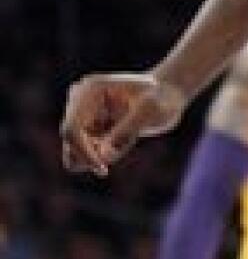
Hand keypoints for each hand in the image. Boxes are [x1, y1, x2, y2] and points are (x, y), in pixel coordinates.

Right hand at [61, 72, 186, 176]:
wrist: (168, 95)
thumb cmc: (163, 98)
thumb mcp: (151, 111)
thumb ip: (125, 131)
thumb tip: (101, 155)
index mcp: (90, 89)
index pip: (71, 128)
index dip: (83, 152)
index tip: (103, 168)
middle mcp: (80, 100)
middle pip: (69, 142)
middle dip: (93, 155)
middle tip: (123, 148)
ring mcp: (82, 114)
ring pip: (76, 152)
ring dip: (102, 155)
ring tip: (129, 137)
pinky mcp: (88, 127)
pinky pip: (87, 154)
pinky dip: (106, 154)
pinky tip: (126, 138)